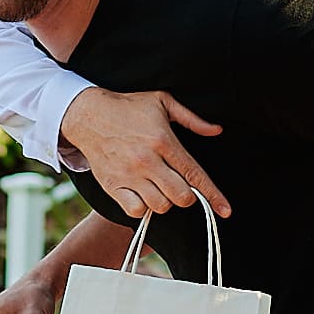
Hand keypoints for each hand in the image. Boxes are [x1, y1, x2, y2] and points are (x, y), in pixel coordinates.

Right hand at [60, 87, 230, 220]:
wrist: (87, 114)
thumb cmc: (129, 107)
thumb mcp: (162, 102)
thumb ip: (192, 119)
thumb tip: (217, 130)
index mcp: (164, 141)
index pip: (194, 174)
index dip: (213, 195)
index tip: (225, 211)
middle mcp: (147, 161)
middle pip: (180, 197)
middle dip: (186, 196)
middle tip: (178, 185)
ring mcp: (129, 175)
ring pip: (160, 206)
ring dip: (164, 201)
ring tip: (158, 187)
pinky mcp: (113, 185)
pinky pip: (135, 211)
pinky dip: (142, 208)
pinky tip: (142, 195)